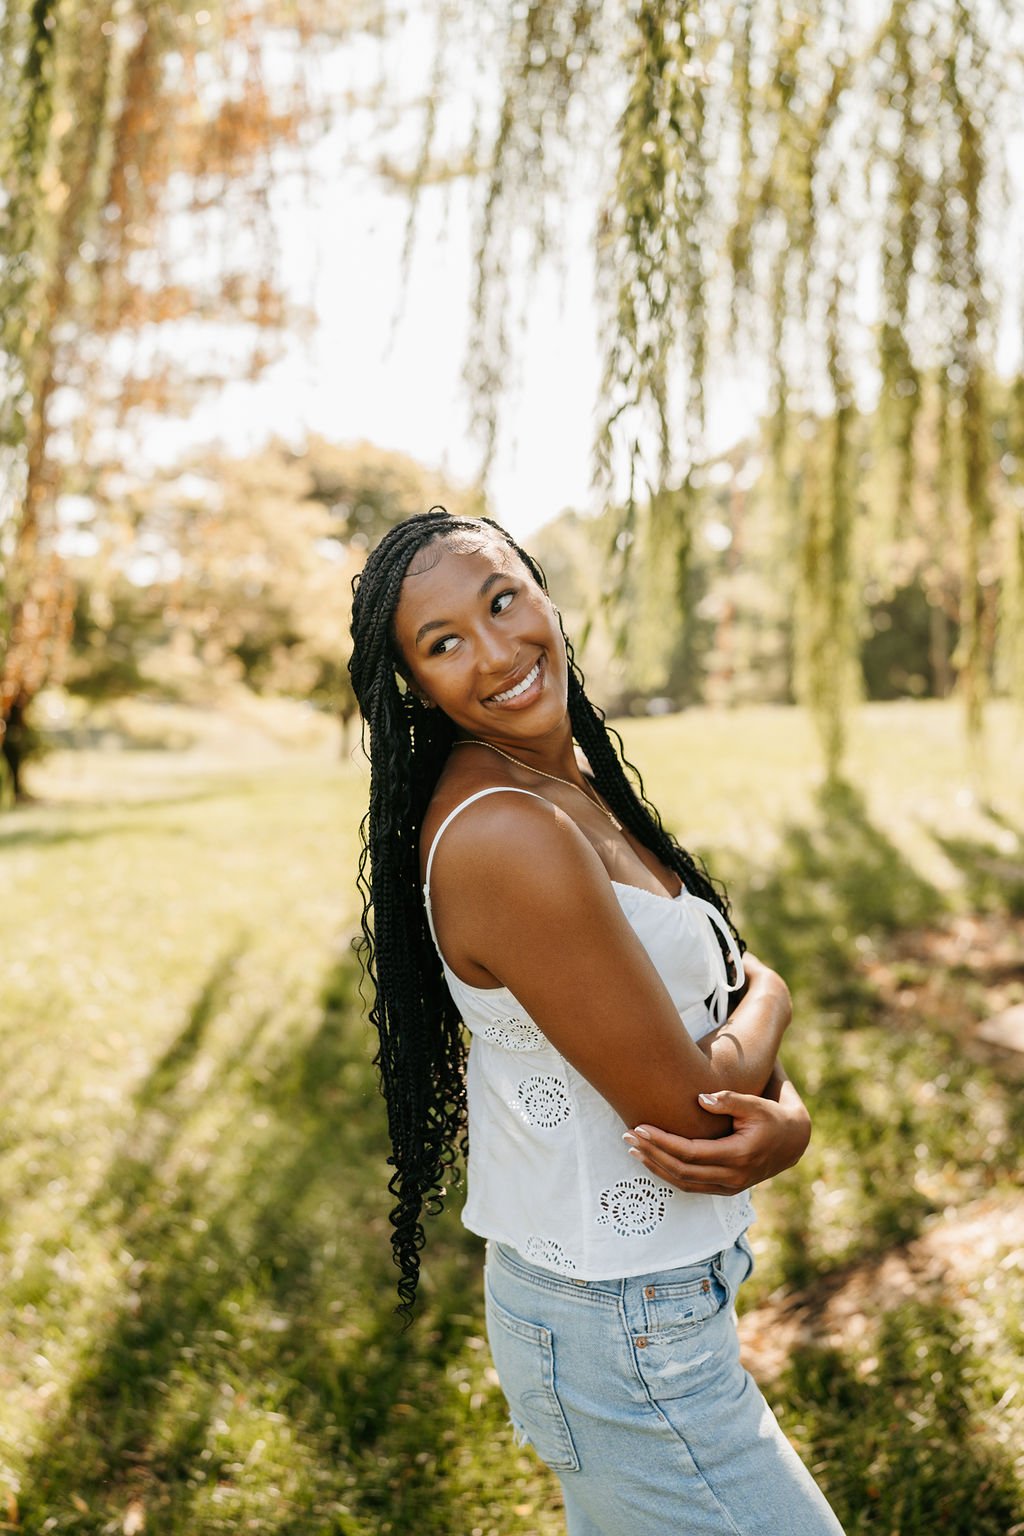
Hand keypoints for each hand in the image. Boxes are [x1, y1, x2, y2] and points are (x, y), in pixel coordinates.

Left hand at [622, 1083, 811, 1195]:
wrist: (793, 1141)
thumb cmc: (771, 1115)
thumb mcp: (755, 1103)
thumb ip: (728, 1100)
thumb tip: (700, 1098)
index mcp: (739, 1155)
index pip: (690, 1153)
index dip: (662, 1142)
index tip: (640, 1127)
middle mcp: (733, 1176)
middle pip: (681, 1170)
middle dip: (651, 1153)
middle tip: (627, 1137)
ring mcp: (730, 1186)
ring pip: (684, 1183)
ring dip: (656, 1167)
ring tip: (632, 1150)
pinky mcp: (726, 1188)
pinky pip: (691, 1186)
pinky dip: (669, 1175)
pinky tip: (652, 1161)